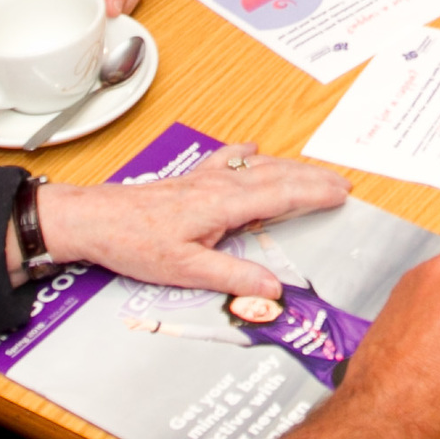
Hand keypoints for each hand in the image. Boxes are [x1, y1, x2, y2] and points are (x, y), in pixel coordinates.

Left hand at [31, 144, 349, 295]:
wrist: (96, 219)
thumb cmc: (136, 244)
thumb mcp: (186, 270)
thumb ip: (232, 278)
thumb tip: (274, 288)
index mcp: (224, 204)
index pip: (281, 195)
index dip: (314, 193)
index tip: (342, 193)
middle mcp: (218, 185)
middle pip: (276, 176)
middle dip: (312, 178)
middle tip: (342, 183)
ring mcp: (203, 178)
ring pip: (256, 167)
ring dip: (288, 167)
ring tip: (313, 171)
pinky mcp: (188, 180)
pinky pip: (226, 160)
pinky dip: (246, 155)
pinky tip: (252, 149)